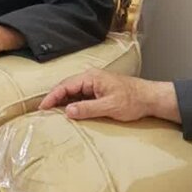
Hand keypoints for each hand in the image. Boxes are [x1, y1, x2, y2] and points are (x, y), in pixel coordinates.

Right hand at [38, 69, 179, 123]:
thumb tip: (67, 111)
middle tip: (43, 112)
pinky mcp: (98, 91)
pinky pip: (80, 96)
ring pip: (72, 91)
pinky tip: (68, 112)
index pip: (65, 85)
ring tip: (52, 113)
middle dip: (54, 98)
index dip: (52, 96)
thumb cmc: (132, 100)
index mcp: (91, 77)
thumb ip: (88, 108)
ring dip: (62, 101)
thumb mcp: (109, 106)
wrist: (149, 98)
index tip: (42, 108)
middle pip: (66, 87)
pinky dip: (72, 103)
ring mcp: (94, 84)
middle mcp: (90, 77)